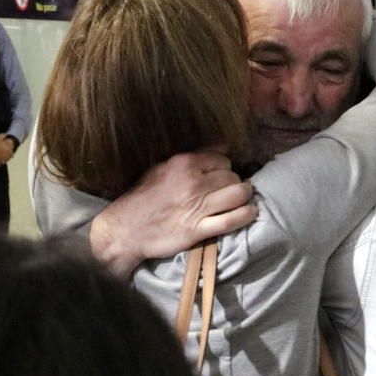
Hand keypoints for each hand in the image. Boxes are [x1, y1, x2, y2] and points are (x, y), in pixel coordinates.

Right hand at [90, 151, 256, 278]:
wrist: (126, 228)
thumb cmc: (144, 197)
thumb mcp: (162, 167)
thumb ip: (193, 156)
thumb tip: (223, 146)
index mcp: (184, 164)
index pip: (223, 160)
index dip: (226, 168)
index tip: (223, 177)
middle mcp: (194, 183)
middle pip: (233, 177)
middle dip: (236, 183)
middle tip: (231, 191)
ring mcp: (197, 207)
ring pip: (238, 195)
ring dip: (245, 197)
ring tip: (243, 201)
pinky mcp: (199, 229)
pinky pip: (232, 220)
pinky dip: (246, 215)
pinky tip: (250, 213)